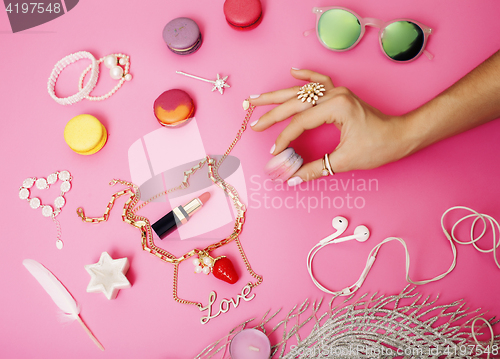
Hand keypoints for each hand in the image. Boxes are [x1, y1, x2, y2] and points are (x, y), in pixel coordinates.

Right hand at [249, 69, 415, 184]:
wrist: (401, 134)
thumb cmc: (380, 145)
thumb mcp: (346, 160)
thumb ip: (316, 169)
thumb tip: (293, 178)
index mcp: (336, 107)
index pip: (300, 122)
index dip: (285, 138)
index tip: (275, 152)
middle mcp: (335, 94)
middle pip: (295, 102)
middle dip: (271, 113)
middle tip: (252, 121)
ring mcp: (338, 91)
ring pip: (301, 91)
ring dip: (278, 94)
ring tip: (257, 97)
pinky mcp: (341, 94)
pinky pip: (320, 80)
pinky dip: (306, 76)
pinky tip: (293, 72)